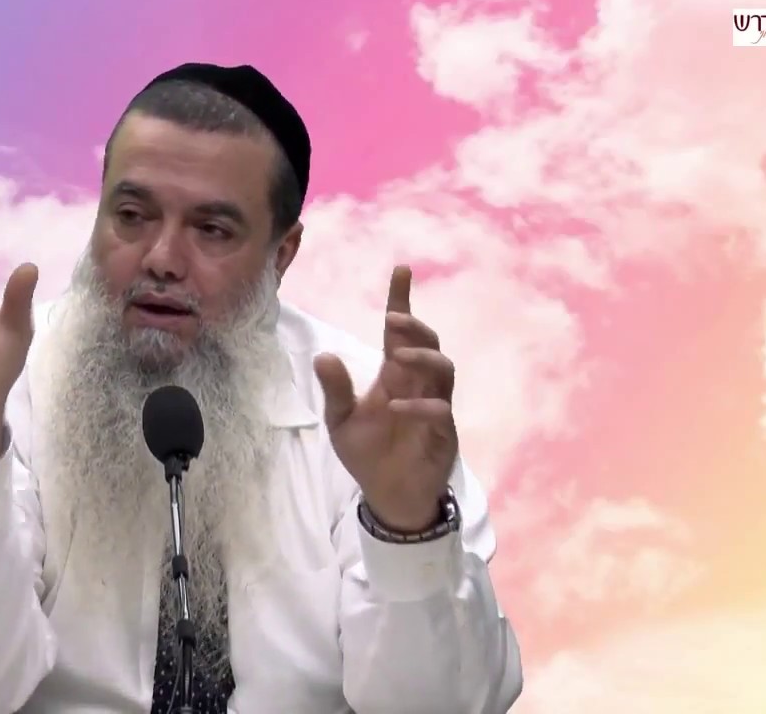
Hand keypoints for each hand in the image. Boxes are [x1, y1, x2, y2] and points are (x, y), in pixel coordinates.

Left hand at [313, 266, 457, 531]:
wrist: (388, 496)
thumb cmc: (368, 454)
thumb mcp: (341, 421)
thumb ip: (335, 389)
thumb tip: (322, 355)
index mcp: (394, 376)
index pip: (400, 332)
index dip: (402, 300)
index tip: (401, 269)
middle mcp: (417, 385)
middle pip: (429, 343)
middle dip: (415, 327)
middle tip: (392, 320)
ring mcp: (434, 407)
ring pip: (444, 369)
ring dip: (422, 358)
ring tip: (397, 358)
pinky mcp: (442, 434)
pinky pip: (440, 411)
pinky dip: (420, 406)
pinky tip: (395, 408)